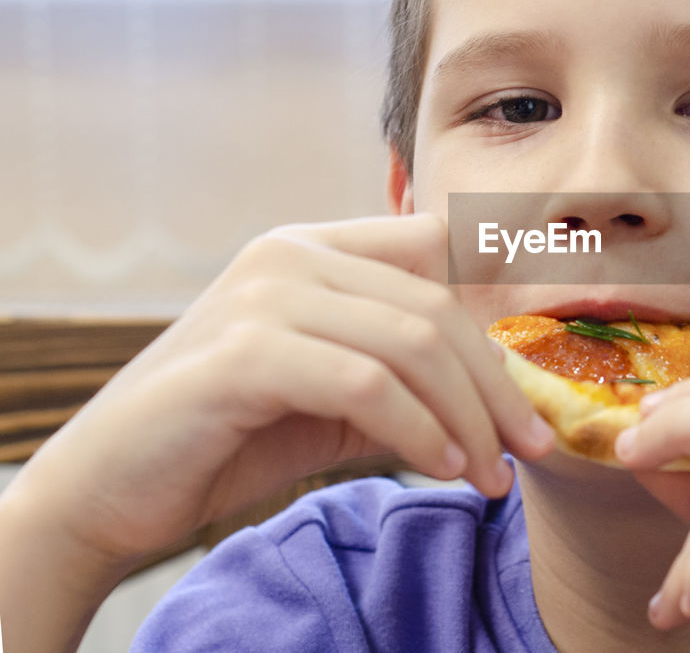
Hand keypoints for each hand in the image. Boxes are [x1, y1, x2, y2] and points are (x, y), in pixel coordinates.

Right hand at [7, 214, 553, 572]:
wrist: (114, 484)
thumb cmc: (235, 435)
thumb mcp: (340, 392)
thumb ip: (407, 371)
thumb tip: (508, 384)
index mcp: (315, 246)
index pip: (437, 247)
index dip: (496, 304)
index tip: (532, 376)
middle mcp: (293, 253)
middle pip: (438, 306)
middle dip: (499, 384)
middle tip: (533, 448)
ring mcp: (265, 295)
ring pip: (414, 344)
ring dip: (470, 418)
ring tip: (492, 476)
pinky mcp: (244, 352)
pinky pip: (367, 385)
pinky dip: (420, 431)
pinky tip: (443, 467)